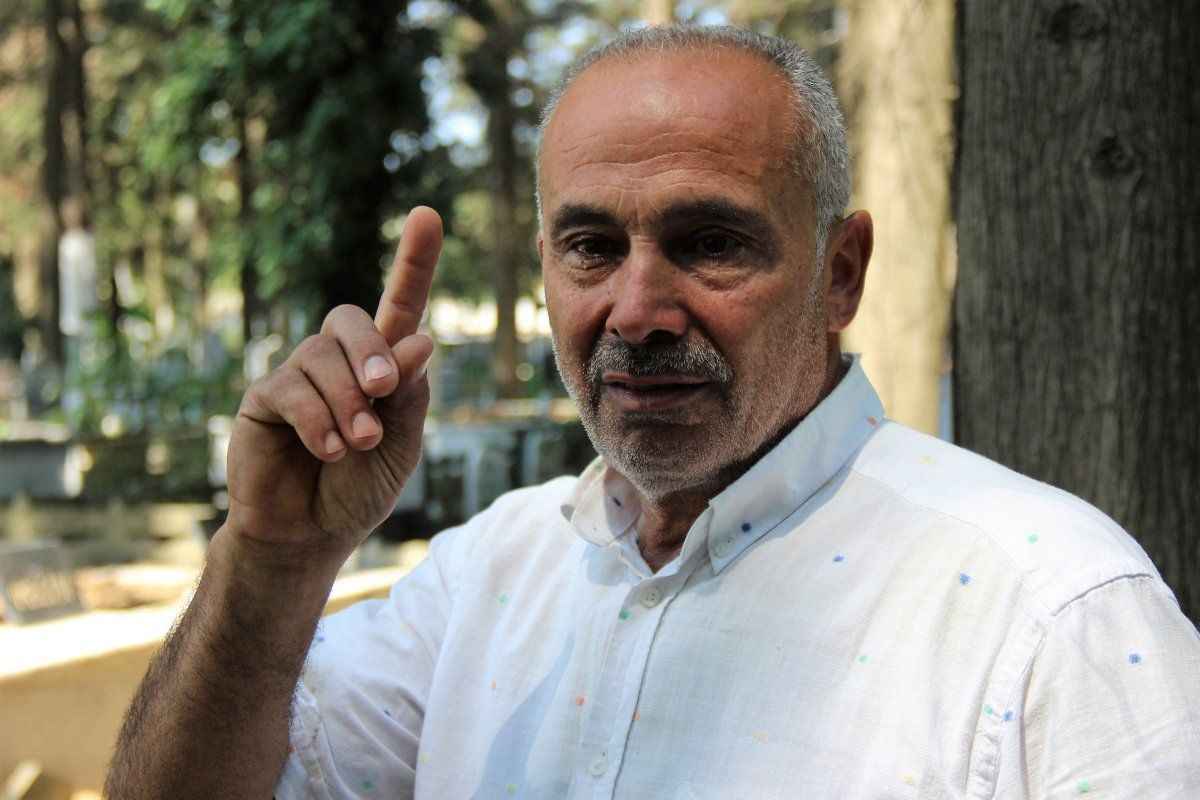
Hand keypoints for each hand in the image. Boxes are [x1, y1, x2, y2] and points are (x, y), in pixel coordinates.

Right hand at [224, 207, 441, 563]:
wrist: (312, 534)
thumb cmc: (361, 488)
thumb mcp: (401, 445)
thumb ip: (409, 396)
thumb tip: (420, 339)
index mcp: (382, 366)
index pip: (400, 305)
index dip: (414, 262)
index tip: (428, 215)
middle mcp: (339, 360)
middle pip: (353, 319)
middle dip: (372, 352)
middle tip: (384, 393)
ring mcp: (299, 374)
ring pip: (321, 355)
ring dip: (347, 401)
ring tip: (357, 444)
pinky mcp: (264, 397)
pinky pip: (291, 389)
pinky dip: (318, 421)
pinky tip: (328, 450)